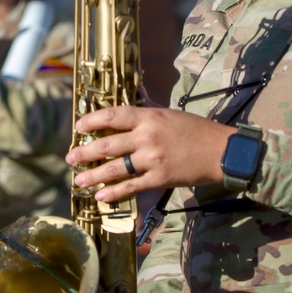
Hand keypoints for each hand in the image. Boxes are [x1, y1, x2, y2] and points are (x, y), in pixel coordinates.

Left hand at [65, 106, 232, 202]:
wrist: (220, 152)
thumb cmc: (196, 130)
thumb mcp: (170, 113)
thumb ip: (148, 108)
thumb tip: (133, 96)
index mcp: (149, 117)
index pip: (113, 115)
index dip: (91, 120)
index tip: (78, 126)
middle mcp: (147, 137)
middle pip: (108, 145)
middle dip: (85, 153)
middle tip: (70, 158)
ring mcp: (152, 159)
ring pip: (114, 169)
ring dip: (93, 176)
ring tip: (79, 181)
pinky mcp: (159, 179)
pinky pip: (131, 187)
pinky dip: (114, 193)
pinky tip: (101, 196)